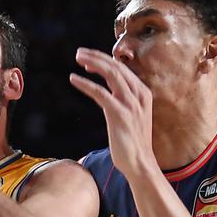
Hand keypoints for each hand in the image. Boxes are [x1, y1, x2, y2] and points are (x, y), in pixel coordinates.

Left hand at [70, 47, 153, 177]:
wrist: (140, 163)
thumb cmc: (133, 142)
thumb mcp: (132, 117)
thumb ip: (124, 102)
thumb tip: (110, 94)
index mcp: (143, 93)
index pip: (122, 69)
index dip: (104, 60)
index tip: (88, 60)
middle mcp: (139, 95)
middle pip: (116, 66)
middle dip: (96, 56)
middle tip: (79, 53)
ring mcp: (130, 104)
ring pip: (110, 74)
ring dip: (92, 63)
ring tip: (77, 59)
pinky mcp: (119, 114)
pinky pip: (100, 92)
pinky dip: (85, 83)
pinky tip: (74, 79)